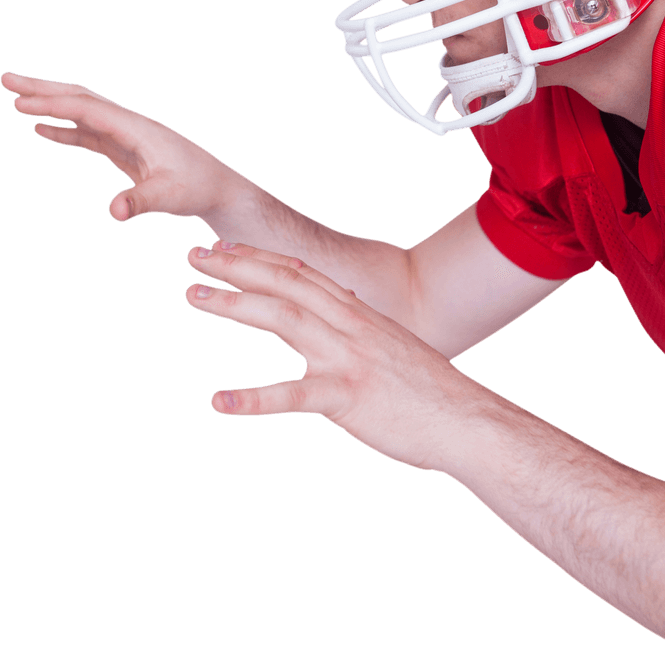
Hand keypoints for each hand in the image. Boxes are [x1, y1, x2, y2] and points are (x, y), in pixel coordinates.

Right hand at [2, 71, 242, 222]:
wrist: (219, 190)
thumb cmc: (199, 189)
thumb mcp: (169, 197)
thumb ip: (141, 201)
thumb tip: (115, 211)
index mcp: (137, 127)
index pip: (87, 108)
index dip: (53, 104)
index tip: (19, 102)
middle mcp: (130, 125)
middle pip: (81, 98)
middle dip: (43, 88)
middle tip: (6, 78)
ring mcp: (128, 136)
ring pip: (83, 113)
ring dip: (50, 104)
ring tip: (17, 98)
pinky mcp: (127, 151)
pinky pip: (90, 135)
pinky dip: (65, 130)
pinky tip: (43, 130)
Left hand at [186, 241, 495, 471]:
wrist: (468, 420)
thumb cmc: (428, 390)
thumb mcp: (388, 344)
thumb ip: (356, 327)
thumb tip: (337, 307)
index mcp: (356, 313)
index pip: (299, 274)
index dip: (259, 258)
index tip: (226, 247)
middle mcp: (348, 325)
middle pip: (284, 284)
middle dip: (236, 266)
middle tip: (193, 256)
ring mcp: (347, 357)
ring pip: (283, 320)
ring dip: (234, 305)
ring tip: (192, 297)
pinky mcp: (348, 396)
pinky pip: (294, 396)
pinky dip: (255, 398)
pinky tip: (220, 402)